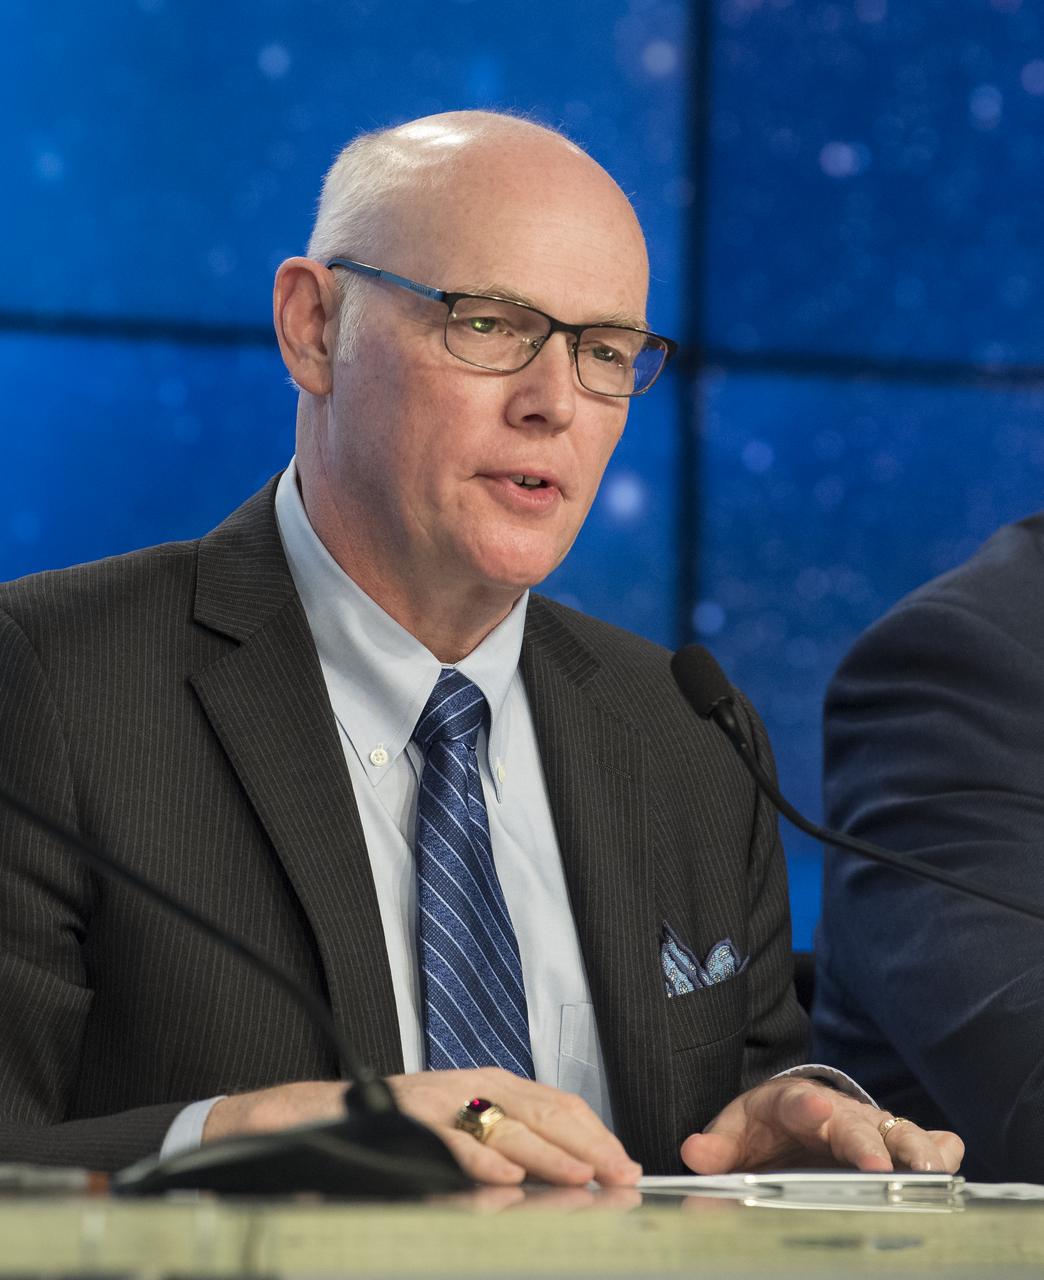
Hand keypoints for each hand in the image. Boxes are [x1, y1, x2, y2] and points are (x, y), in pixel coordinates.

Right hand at [386, 1067, 640, 1186]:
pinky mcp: (413, 1123)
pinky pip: (453, 1144)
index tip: (626, 1164)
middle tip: (619, 1175)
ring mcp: (446, 1103)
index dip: (597, 1134)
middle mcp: (476, 1086)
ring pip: (507, 1128)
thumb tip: (579, 1169)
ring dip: (548, 1155)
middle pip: (544, 1114)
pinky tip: (507, 1180)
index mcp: (496, 1084)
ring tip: (582, 1176)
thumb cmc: (411, 1121)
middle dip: (588, 1146)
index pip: (560, 1105)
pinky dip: (482, 1162)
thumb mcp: (471, 1119)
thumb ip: (518, 1138)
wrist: (334, 1110)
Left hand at [679, 1078, 963, 1173]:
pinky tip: (950, 1163)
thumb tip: (693, 1154)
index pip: (796, 1101)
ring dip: (913, 1148)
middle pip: (853, 1124)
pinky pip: (921, 1142)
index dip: (806, 1105)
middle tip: (877, 1163)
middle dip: (865, 1141)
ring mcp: (868, 1127)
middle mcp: (836, 1113)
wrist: (796, 1115)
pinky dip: (939, 1149)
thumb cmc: (766, 1128)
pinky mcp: (892, 1144)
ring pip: (895, 1132)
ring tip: (930, 1170)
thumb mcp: (735, 1132)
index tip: (816, 1108)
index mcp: (792, 1104)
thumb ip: (716, 1146)